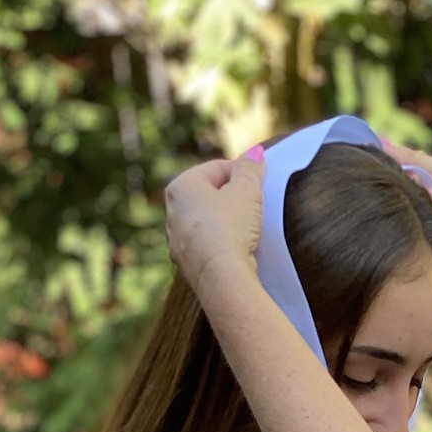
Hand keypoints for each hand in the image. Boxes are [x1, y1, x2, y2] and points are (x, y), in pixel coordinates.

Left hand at [164, 150, 264, 301]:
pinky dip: (222, 245)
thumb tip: (254, 153)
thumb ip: (250, 169)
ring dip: (227, 223)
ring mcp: (177, 242)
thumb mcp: (247, 191)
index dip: (242, 173)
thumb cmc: (231, 228)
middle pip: (209, 195)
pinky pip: (208, 247)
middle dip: (232, 198)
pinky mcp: (187, 266)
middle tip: (255, 205)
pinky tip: (238, 250)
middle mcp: (171, 212)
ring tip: (248, 230)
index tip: (260, 182)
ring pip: (207, 223)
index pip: (216, 168)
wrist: (222, 278)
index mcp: (180, 186)